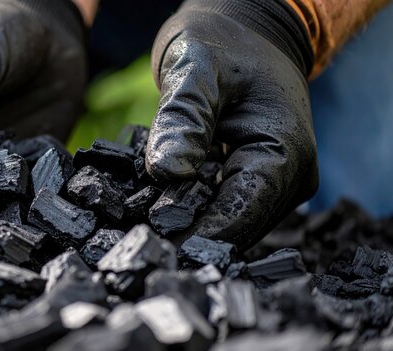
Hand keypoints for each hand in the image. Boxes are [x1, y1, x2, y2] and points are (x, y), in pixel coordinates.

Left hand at [146, 0, 318, 248]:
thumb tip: (167, 172)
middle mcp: (289, 179)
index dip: (194, 235)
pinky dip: (191, 207)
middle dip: (186, 234)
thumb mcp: (195, 69)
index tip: (149, 245)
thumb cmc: (223, 42)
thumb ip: (182, 120)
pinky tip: (156, 204)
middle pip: (235, 228)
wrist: (248, 32)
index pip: (239, 214)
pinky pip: (222, 206)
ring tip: (138, 223)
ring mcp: (275, 185)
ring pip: (229, 223)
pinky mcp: (257, 183)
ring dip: (187, 224)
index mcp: (284, 153)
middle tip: (134, 240)